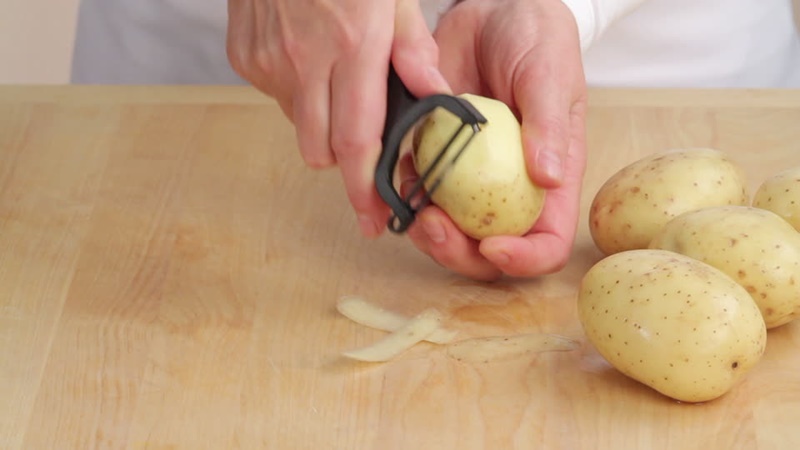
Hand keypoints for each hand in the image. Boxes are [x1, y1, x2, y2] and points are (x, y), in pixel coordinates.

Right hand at [226, 0, 450, 236]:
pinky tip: (308, 58)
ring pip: (298, 128)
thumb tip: (436, 92)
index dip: (366, 190)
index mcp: (352, 47)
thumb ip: (413, 46)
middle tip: (364, 151)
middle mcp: (305, 62)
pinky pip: (276, 98)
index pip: (358, 141)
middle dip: (344, 162)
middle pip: (321, 152)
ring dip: (321, 123)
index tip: (375, 221)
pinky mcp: (244, 56)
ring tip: (337, 81)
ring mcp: (268, 61)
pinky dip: (297, 93)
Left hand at [404, 0, 587, 280]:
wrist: (493, 8)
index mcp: (549, 180)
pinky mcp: (438, 158)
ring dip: (426, 233)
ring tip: (412, 207)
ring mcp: (470, 178)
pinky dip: (404, 198)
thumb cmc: (536, 39)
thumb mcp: (549, 74)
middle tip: (434, 225)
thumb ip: (548, 125)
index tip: (492, 245)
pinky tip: (396, 176)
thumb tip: (548, 178)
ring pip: (448, 231)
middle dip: (459, 253)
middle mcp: (508, 188)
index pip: (547, 242)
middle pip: (488, 251)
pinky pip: (418, 194)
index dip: (523, 259)